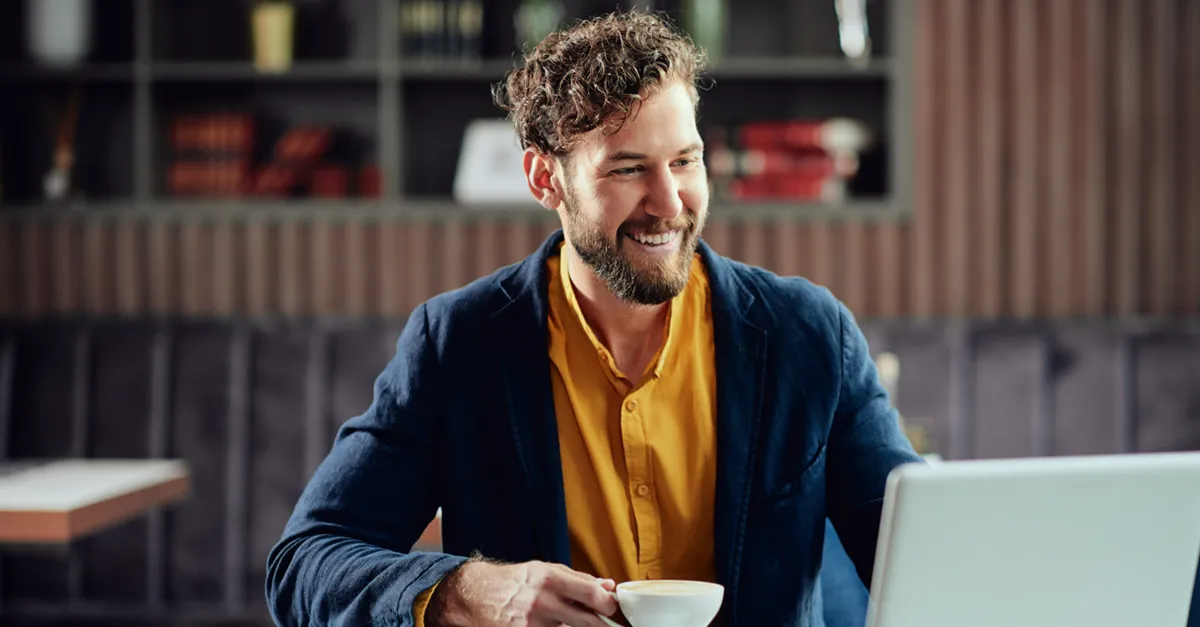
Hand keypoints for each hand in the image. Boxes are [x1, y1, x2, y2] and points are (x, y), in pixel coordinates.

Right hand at [427, 559, 618, 626]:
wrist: (472, 595)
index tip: (614, 610)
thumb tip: (609, 587)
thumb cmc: (513, 582)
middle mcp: (542, 603)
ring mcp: (530, 625)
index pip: (593, 595)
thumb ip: (578, 579)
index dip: (609, 606)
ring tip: (572, 624)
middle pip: (587, 623)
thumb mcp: (544, 571)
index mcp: (551, 579)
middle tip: (608, 626)